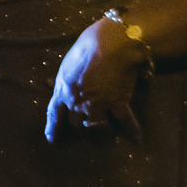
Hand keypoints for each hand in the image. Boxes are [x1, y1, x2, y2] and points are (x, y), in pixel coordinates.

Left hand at [44, 19, 148, 142]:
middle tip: (86, 138)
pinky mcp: (118, 102)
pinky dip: (132, 130)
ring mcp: (97, 104)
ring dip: (102, 134)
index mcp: (62, 90)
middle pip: (76, 124)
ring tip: (106, 140)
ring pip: (97, 126)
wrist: (110, 45)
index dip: (52, 129)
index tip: (52, 141)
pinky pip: (125, 121)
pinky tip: (137, 139)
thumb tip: (50, 83)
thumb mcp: (66, 65)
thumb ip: (61, 79)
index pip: (54, 114)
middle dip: (80, 132)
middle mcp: (77, 101)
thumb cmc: (86, 49)